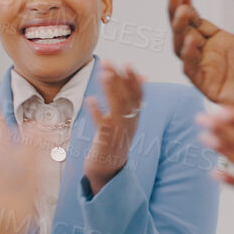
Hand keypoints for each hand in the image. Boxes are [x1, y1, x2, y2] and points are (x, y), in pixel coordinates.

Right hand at [0, 135, 41, 233]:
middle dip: (40, 149)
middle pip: (33, 170)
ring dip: (43, 164)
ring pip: (39, 183)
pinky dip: (40, 183)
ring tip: (49, 146)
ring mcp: (26, 215)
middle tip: (50, 130)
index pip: (16, 164)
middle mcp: (17, 204)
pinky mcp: (30, 225)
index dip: (26, 144)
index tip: (33, 128)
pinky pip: (37, 199)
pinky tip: (41, 174)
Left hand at [84, 62, 142, 194]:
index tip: (128, 63)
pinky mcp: (105, 142)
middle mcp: (129, 124)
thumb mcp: (126, 122)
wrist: (108, 171)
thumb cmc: (114, 142)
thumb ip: (131, 102)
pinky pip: (102, 124)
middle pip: (126, 98)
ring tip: (104, 74)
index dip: (134, 80)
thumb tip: (143, 77)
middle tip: (109, 62)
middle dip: (118, 79)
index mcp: (134, 119)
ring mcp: (118, 133)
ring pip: (116, 108)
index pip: (138, 96)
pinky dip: (96, 111)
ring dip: (110, 90)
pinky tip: (90, 99)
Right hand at [168, 0, 233, 122]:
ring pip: (182, 49)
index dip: (186, 4)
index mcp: (219, 41)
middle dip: (176, 12)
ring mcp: (208, 71)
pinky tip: (190, 41)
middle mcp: (209, 55)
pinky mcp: (211, 88)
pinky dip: (189, 56)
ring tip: (182, 12)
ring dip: (180, 30)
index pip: (194, 20)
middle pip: (183, 31)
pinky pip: (192, 72)